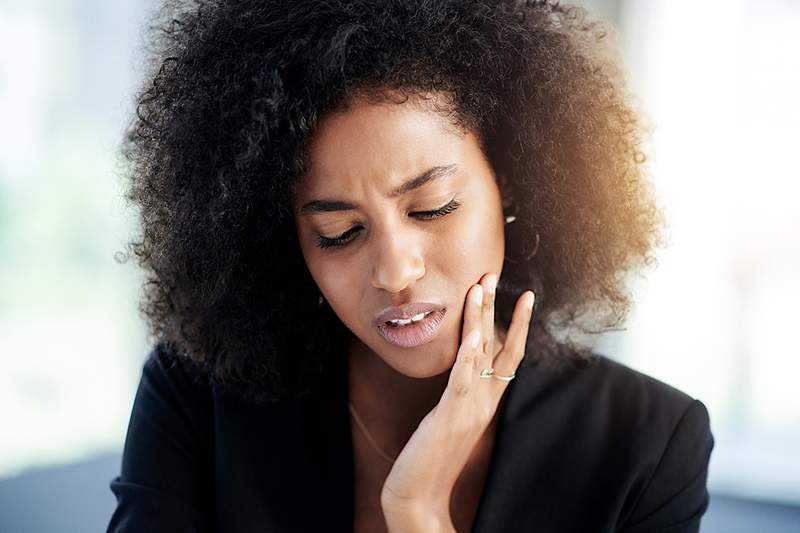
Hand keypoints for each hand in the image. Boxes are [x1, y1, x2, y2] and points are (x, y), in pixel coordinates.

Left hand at [380, 272, 534, 525]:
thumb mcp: (452, 419)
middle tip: (494, 271)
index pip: (508, 354)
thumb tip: (464, 371)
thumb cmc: (432, 458)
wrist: (419, 496)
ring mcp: (468, 408)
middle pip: (497, 344)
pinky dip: (467, 355)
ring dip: (481, 318)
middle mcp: (483, 400)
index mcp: (485, 400)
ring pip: (480, 354)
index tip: (524, 295)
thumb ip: (462, 395)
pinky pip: (462, 380)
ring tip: (480, 286)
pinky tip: (471, 334)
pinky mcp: (449, 416)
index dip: (518, 323)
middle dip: (496, 306)